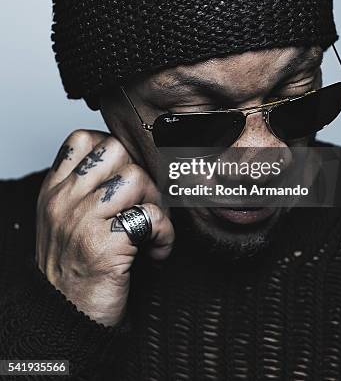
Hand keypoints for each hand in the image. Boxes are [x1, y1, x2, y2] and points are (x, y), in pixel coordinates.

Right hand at [36, 129, 174, 326]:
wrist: (64, 324)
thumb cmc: (74, 273)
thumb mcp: (66, 223)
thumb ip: (87, 191)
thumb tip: (134, 165)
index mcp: (53, 191)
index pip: (83, 139)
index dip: (116, 151)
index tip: (128, 179)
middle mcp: (63, 201)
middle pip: (116, 150)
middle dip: (142, 174)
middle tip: (146, 205)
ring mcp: (81, 221)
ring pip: (136, 178)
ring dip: (156, 203)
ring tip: (151, 230)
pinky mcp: (104, 246)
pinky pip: (150, 217)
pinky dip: (164, 234)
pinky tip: (157, 251)